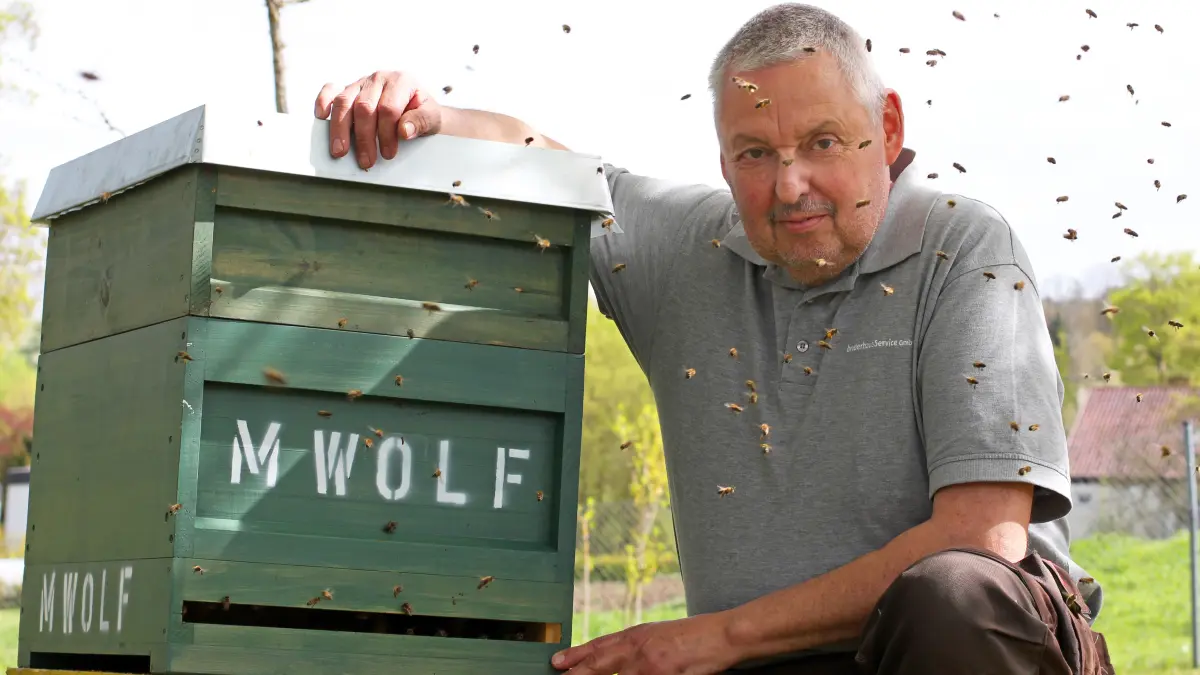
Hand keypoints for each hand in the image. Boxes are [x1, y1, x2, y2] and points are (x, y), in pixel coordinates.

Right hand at [314, 71, 444, 170]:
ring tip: (340, 152)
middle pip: (364, 107)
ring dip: (340, 129)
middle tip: (366, 161)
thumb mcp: (432, 117)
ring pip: (344, 102)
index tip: (388, 154)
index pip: (388, 108)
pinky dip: (323, 102)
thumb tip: (403, 131)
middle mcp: (378, 79)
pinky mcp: (349, 89)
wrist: (420, 106)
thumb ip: (421, 122)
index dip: (387, 134)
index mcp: (401, 81)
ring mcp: (361, 83)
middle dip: (364, 137)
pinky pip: (331, 91)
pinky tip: (322, 118)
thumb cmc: (423, 113)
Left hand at [552, 613, 740, 674]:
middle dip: (577, 673)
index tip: (557, 662)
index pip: (600, 645)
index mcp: (637, 634)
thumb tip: (618, 658)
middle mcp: (639, 648)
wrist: (723, 635)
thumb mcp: (660, 634)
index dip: (576, 654)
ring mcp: (651, 665)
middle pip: (600, 663)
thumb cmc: (696, 635)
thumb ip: (638, 646)